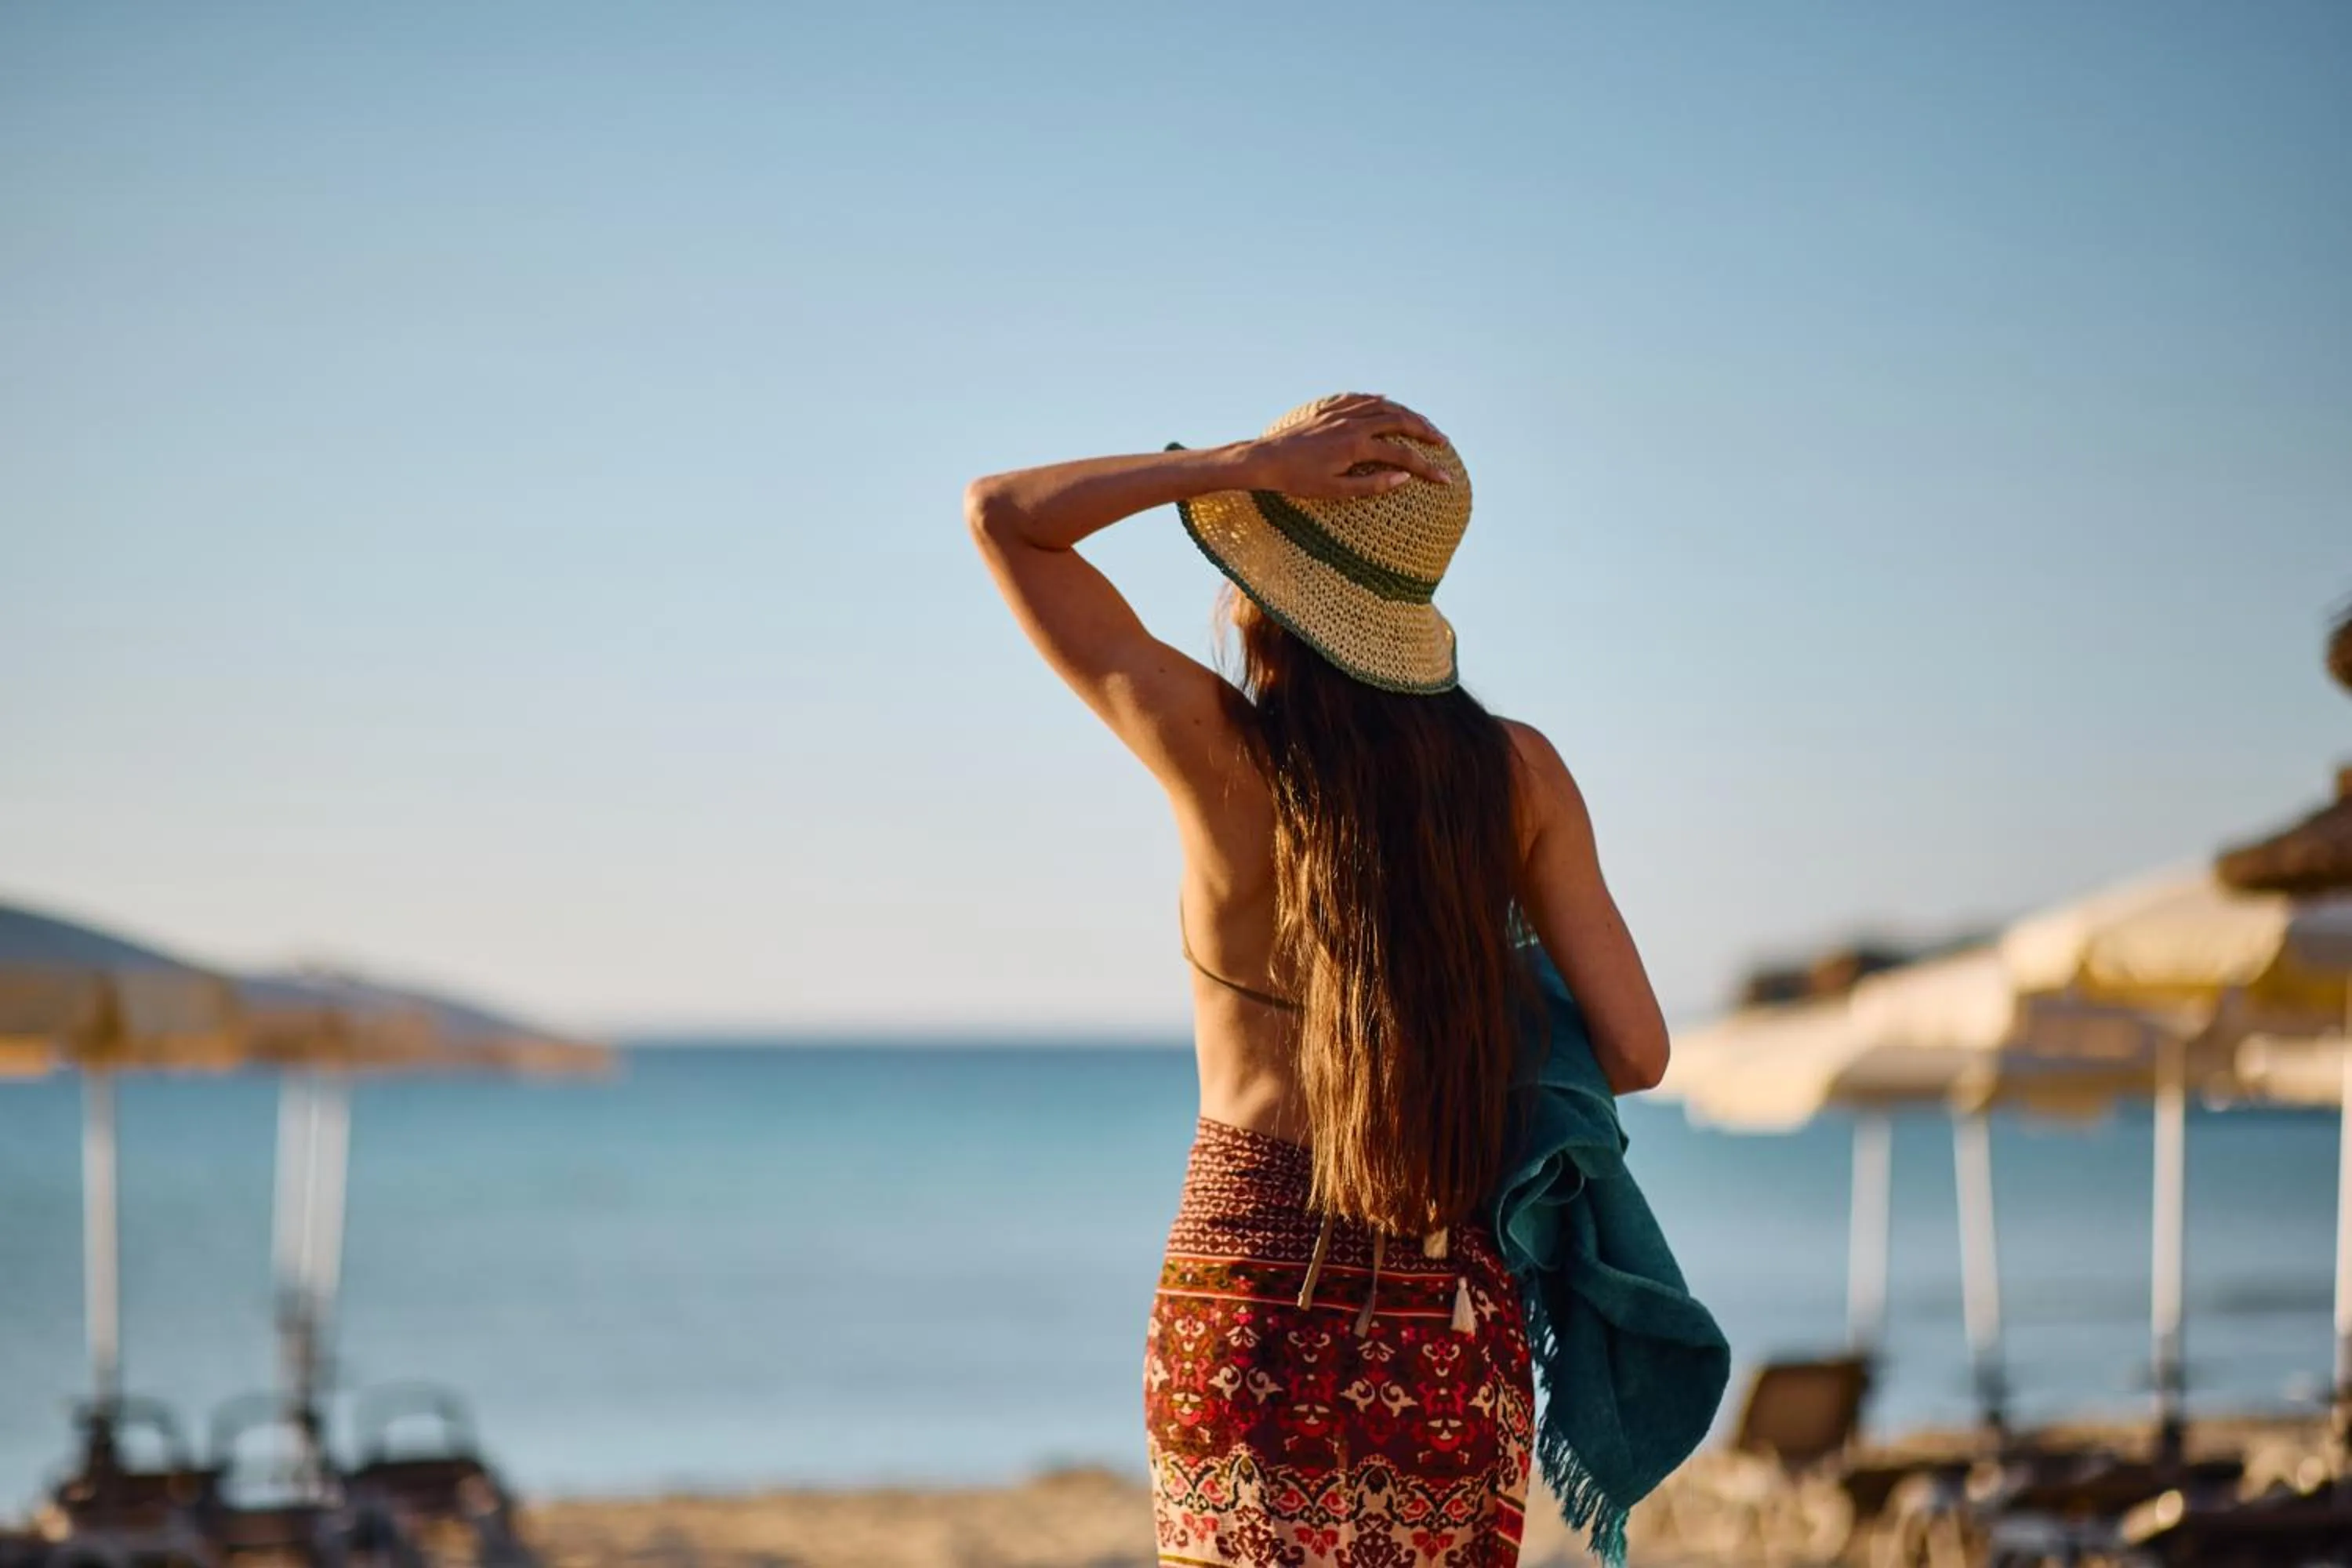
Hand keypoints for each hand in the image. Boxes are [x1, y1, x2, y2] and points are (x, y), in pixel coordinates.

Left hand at [1238, 393, 1453, 499]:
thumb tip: (1404, 478)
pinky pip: (1359, 398)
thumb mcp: (1335, 491)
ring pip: (1382, 405)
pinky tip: (1385, 401)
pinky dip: (1377, 400)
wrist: (1264, 460)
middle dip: (1425, 430)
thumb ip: (1372, 485)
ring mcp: (1339, 413)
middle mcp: (1352, 423)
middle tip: (1442, 441)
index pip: (1403, 455)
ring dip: (1405, 413)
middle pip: (1399, 420)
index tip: (1445, 478)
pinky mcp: (1327, 410)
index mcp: (1357, 446)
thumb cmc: (1297, 481)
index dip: (1427, 467)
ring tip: (1421, 423)